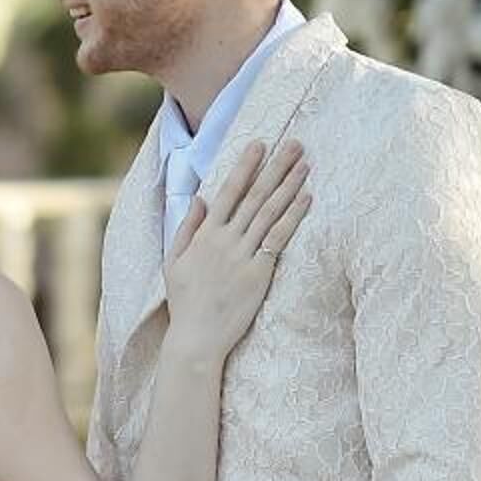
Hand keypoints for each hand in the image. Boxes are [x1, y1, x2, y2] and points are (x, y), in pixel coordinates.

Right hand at [166, 139, 310, 362]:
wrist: (196, 337)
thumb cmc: (185, 303)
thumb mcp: (173, 262)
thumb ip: (186, 229)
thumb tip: (200, 199)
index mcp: (204, 235)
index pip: (228, 192)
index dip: (245, 166)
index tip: (259, 145)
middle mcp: (225, 240)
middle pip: (255, 196)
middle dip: (275, 167)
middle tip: (293, 143)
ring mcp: (243, 255)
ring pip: (269, 212)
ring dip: (289, 185)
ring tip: (304, 163)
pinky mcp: (260, 273)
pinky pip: (279, 238)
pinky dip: (293, 216)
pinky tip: (307, 197)